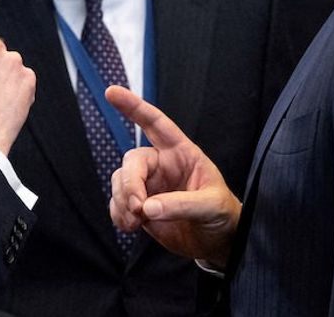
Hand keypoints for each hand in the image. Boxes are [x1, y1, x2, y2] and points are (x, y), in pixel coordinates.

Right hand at [107, 86, 240, 267]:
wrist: (215, 241)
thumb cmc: (221, 213)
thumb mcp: (211, 205)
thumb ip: (183, 204)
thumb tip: (148, 207)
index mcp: (181, 152)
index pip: (156, 124)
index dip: (134, 107)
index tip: (112, 91)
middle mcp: (161, 164)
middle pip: (132, 160)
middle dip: (129, 183)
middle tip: (138, 207)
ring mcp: (148, 185)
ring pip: (120, 181)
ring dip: (122, 201)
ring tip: (137, 221)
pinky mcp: (138, 206)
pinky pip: (116, 203)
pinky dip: (118, 214)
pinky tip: (131, 226)